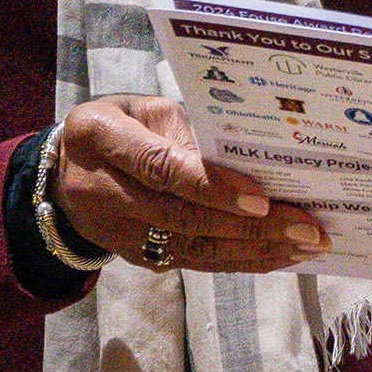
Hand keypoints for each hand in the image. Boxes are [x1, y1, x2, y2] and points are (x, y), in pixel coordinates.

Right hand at [55, 95, 327, 272]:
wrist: (64, 173)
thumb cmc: (118, 125)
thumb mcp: (143, 109)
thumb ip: (185, 129)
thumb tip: (243, 158)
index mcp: (100, 138)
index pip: (160, 168)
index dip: (211, 186)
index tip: (261, 196)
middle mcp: (103, 192)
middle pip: (183, 216)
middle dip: (250, 226)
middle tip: (307, 227)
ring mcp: (118, 233)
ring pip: (192, 248)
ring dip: (254, 250)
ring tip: (305, 246)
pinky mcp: (137, 258)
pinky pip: (193, 262)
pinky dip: (239, 261)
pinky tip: (279, 258)